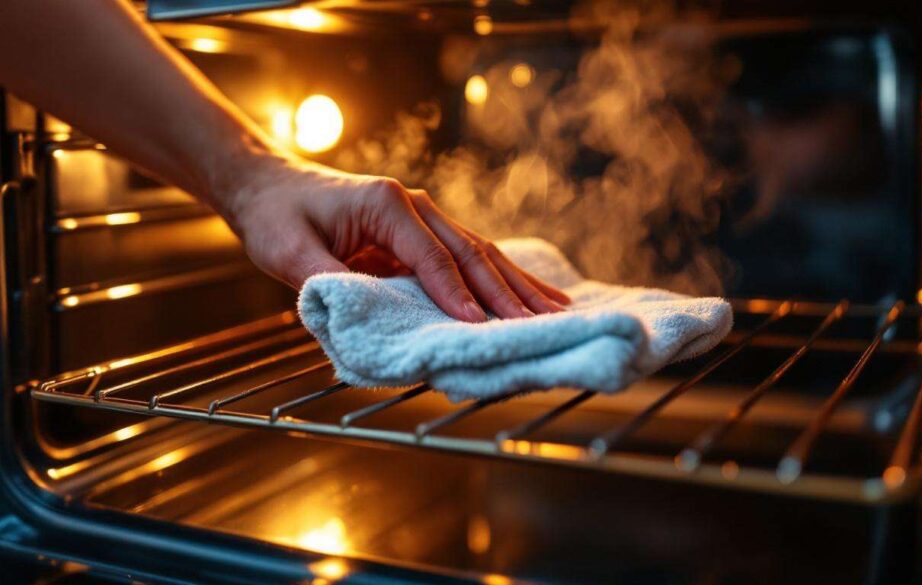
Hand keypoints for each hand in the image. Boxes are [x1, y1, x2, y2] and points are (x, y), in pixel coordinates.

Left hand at [217, 153, 569, 322]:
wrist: (270, 184)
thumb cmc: (276, 215)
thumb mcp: (287, 250)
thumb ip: (324, 280)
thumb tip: (363, 316)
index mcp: (386, 204)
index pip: (431, 256)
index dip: (456, 294)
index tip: (479, 326)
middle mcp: (415, 204)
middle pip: (471, 252)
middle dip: (505, 292)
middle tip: (537, 325)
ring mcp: (424, 216)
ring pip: (482, 252)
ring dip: (517, 285)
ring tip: (557, 310)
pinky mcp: (424, 233)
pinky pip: (470, 257)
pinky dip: (503, 278)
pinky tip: (531, 294)